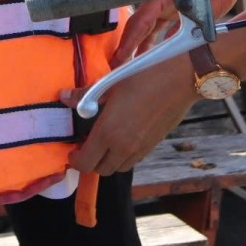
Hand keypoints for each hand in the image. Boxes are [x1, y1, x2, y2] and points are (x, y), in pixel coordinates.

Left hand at [64, 58, 196, 175]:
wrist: (182, 78)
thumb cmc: (144, 76)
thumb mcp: (111, 82)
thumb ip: (85, 95)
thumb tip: (64, 98)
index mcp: (108, 132)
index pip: (85, 163)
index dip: (75, 161)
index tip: (72, 150)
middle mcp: (123, 147)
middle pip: (101, 170)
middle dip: (90, 162)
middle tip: (87, 144)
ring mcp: (140, 149)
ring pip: (118, 168)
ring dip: (108, 160)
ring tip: (105, 142)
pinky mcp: (153, 145)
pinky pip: (132, 160)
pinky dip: (123, 156)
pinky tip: (124, 136)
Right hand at [114, 0, 240, 64]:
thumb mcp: (204, 11)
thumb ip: (188, 31)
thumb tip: (174, 53)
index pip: (140, 22)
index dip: (129, 41)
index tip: (120, 56)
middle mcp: (159, 1)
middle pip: (138, 26)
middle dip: (126, 46)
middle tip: (116, 65)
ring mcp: (165, 6)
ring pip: (145, 29)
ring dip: (136, 46)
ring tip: (126, 64)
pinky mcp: (171, 11)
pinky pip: (156, 29)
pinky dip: (150, 42)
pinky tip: (144, 56)